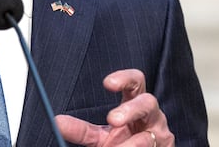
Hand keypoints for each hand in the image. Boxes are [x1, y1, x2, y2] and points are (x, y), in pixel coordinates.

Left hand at [55, 69, 173, 146]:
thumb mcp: (101, 137)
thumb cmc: (124, 144)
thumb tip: (57, 121)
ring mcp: (161, 134)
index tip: (107, 83)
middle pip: (148, 101)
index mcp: (135, 104)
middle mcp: (151, 115)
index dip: (125, 78)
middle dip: (131, 109)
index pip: (135, 82)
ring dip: (131, 144)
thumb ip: (82, 130)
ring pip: (150, 134)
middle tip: (113, 120)